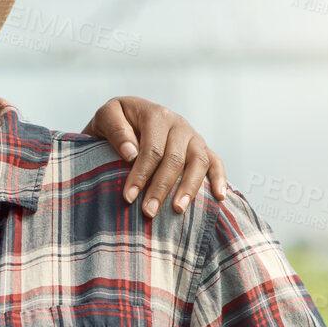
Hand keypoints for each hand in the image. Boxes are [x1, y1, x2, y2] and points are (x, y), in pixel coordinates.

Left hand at [82, 97, 228, 216]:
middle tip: (148, 212)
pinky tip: (219, 198)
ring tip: (177, 211)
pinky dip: (220, 179)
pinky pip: (216, 162)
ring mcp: (193, 136)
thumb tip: (131, 153)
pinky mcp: (201, 147)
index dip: (141, 174)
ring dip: (188, 188)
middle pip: (175, 159)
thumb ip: (115, 130)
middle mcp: (178, 124)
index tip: (128, 197)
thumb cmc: (115, 122)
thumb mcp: (107, 116)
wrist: (127, 117)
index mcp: (156, 114)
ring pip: (198, 162)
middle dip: (161, 188)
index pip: (152, 149)